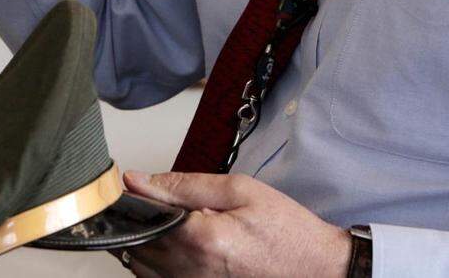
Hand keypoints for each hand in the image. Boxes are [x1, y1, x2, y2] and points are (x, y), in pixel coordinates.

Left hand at [117, 170, 350, 277]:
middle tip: (157, 201)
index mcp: (200, 239)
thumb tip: (141, 180)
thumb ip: (185, 184)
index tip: (135, 185)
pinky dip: (156, 263)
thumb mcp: (239, 190)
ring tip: (171, 223)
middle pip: (135, 244)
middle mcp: (190, 271)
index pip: (142, 216)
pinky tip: (177, 246)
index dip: (133, 198)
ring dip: (144, 242)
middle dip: (137, 220)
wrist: (316, 268)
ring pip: (140, 267)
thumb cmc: (286, 231)